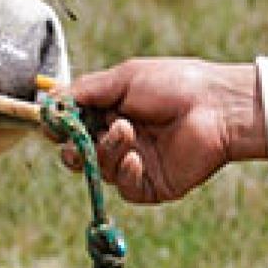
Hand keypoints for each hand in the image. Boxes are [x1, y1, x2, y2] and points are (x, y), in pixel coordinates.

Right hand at [64, 58, 266, 203]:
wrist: (216, 107)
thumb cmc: (175, 83)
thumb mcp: (125, 78)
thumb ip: (86, 90)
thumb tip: (50, 100)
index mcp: (115, 109)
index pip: (76, 124)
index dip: (62, 126)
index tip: (53, 123)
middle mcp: (122, 137)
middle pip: (80, 153)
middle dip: (74, 148)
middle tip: (76, 140)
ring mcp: (137, 162)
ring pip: (100, 170)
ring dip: (106, 151)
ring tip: (126, 131)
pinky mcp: (153, 185)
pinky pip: (125, 188)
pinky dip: (125, 173)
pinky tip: (137, 157)